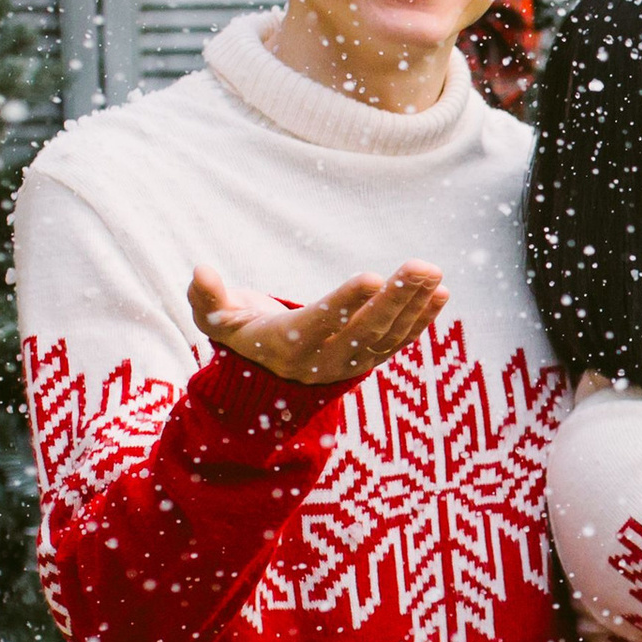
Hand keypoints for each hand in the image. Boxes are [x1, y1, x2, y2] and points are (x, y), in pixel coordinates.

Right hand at [191, 261, 447, 389]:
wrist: (267, 376)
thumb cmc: (241, 333)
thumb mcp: (217, 319)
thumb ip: (208, 298)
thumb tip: (200, 271)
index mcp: (286, 346)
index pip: (320, 323)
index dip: (346, 302)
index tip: (372, 277)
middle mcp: (323, 359)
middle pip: (365, 330)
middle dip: (396, 298)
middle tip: (421, 266)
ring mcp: (350, 363)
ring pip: (388, 336)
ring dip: (415, 304)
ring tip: (434, 273)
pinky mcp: (368, 360)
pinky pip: (400, 341)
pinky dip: (422, 319)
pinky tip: (440, 293)